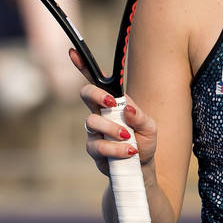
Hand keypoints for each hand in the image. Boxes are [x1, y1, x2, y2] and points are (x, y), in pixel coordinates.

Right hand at [69, 48, 157, 175]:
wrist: (141, 169)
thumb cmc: (144, 143)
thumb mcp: (150, 127)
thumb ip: (140, 116)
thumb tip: (127, 107)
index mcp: (112, 103)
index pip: (95, 81)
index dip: (82, 66)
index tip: (72, 53)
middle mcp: (99, 113)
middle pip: (86, 94)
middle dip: (96, 95)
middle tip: (111, 103)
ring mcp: (94, 131)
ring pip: (92, 121)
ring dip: (112, 129)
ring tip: (129, 138)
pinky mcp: (93, 149)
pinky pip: (98, 145)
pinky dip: (115, 148)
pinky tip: (129, 151)